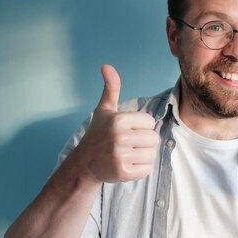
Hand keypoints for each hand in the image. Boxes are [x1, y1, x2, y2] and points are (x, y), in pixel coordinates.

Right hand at [74, 64, 159, 182]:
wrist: (84, 163)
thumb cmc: (98, 134)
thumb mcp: (104, 110)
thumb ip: (111, 88)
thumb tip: (106, 65)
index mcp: (119, 120)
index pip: (150, 122)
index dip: (141, 127)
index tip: (128, 130)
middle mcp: (119, 137)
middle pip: (154, 139)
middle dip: (144, 142)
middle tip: (128, 144)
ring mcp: (120, 156)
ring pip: (151, 154)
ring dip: (142, 156)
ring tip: (127, 154)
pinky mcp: (122, 172)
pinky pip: (146, 169)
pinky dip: (139, 169)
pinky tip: (126, 165)